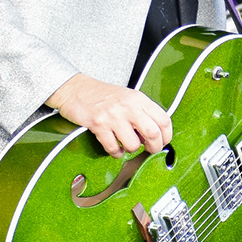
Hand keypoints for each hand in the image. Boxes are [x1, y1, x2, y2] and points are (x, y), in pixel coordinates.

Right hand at [47, 73, 171, 154]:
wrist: (75, 88)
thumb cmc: (101, 95)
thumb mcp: (127, 97)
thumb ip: (142, 112)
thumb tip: (153, 136)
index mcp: (139, 98)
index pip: (164, 120)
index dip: (167, 135)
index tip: (163, 142)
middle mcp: (128, 106)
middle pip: (153, 134)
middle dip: (154, 148)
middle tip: (150, 150)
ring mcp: (113, 115)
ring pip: (134, 144)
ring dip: (132, 150)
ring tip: (127, 146)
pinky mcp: (99, 124)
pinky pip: (113, 148)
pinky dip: (116, 153)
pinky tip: (114, 147)